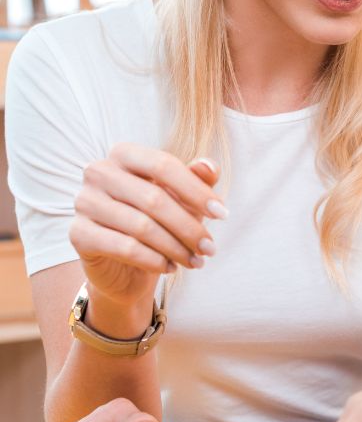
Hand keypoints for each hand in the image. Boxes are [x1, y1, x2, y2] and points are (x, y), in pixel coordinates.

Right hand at [70, 145, 225, 319]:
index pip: (164, 165)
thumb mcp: (183, 198)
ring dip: (176, 248)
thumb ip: (197, 179)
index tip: (223, 215)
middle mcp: (98, 172)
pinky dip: (155, 260)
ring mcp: (84, 201)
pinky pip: (125, 248)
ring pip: (142, 227)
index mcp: (124, 154)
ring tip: (196, 261)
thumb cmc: (159, 220)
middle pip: (155, 199)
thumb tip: (210, 166)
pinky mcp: (78, 234)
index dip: (197, 191)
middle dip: (190, 227)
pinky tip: (171, 268)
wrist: (125, 264)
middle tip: (211, 248)